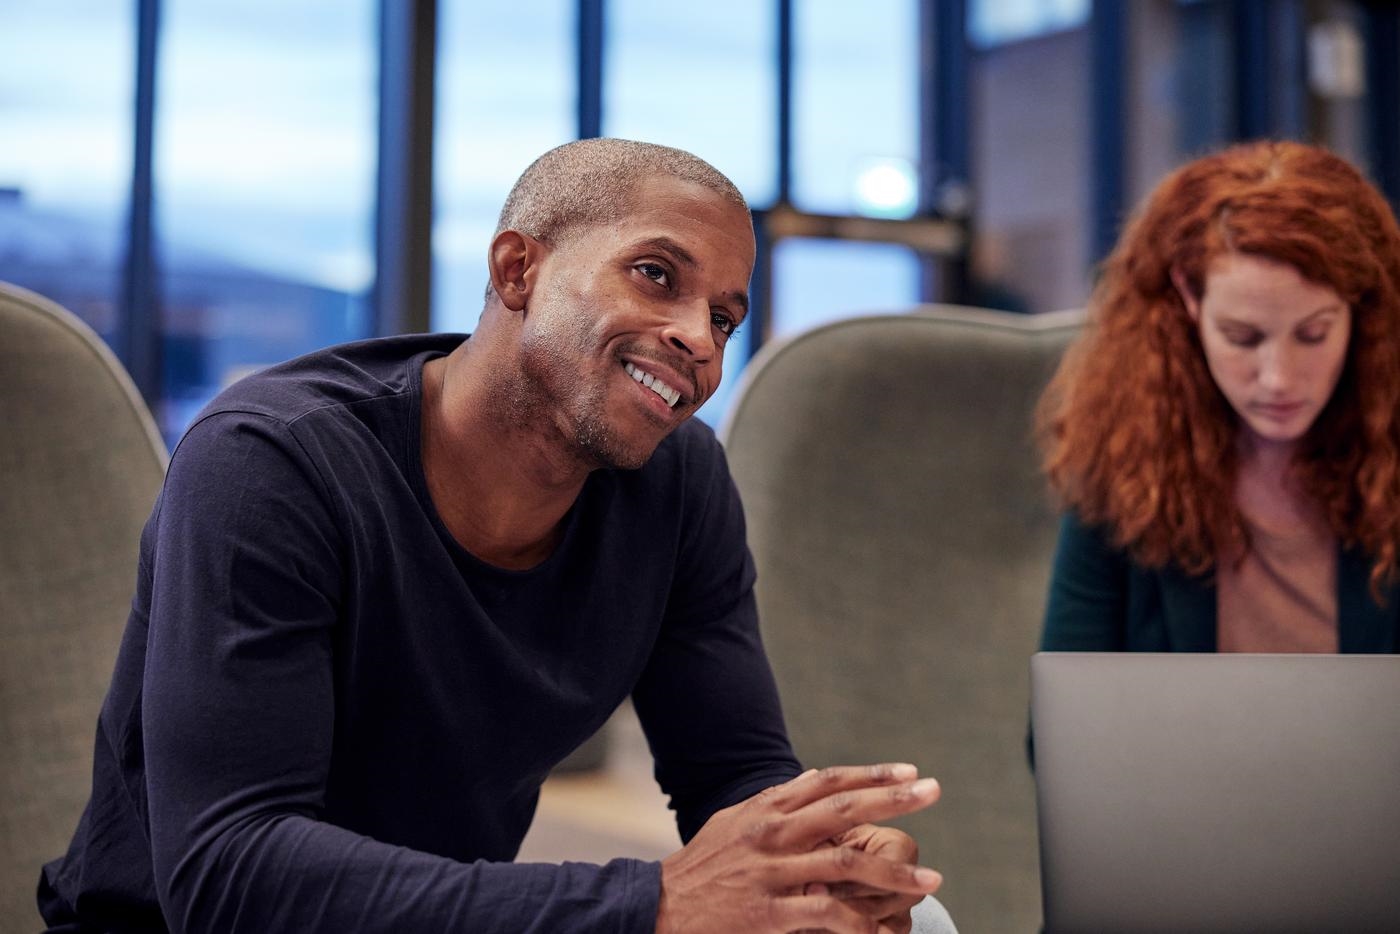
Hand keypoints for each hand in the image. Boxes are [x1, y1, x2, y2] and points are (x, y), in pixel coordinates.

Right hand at [655, 764, 941, 933]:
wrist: (657, 909)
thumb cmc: (701, 868)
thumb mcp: (733, 823)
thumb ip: (775, 804)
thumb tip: (815, 780)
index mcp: (764, 809)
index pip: (827, 782)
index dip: (871, 775)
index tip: (909, 772)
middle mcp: (770, 834)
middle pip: (843, 808)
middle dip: (894, 800)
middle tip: (933, 790)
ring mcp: (770, 874)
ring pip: (845, 863)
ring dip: (894, 871)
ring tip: (931, 878)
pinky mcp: (767, 915)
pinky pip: (827, 915)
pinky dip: (860, 922)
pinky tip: (884, 928)